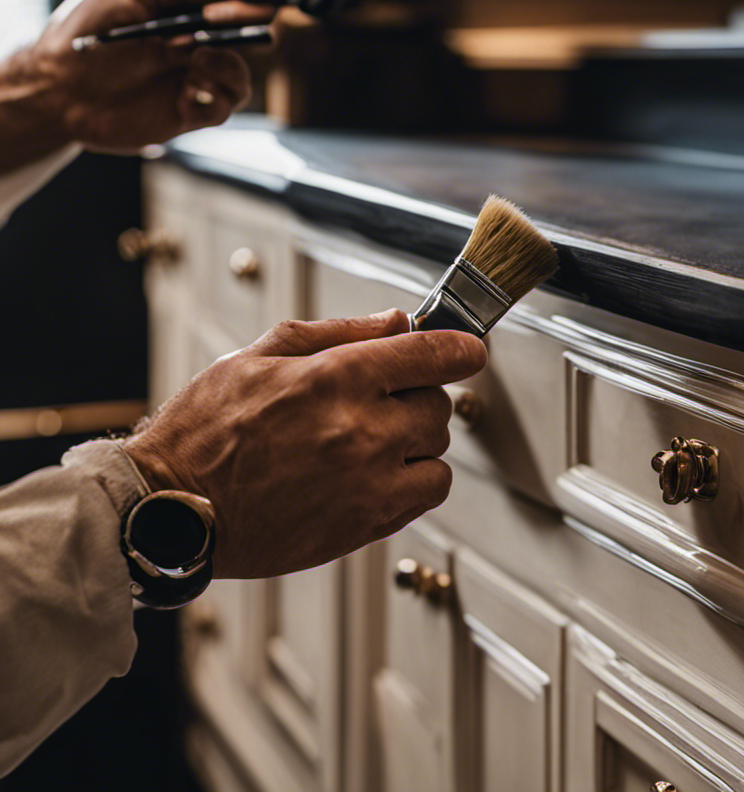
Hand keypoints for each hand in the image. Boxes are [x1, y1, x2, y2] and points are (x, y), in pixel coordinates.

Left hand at [22, 0, 285, 152]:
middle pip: (253, 28)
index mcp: (186, 1)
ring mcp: (197, 75)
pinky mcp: (194, 109)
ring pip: (243, 70)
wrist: (60, 88)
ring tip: (188, 60)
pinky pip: (228, 103)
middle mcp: (197, 36)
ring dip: (223, 63)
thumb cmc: (91, 28)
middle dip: (241, 22)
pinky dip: (214, 93)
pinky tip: (184, 90)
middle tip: (209, 24)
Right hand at [123, 310, 486, 578]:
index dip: (461, 347)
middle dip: (419, 395)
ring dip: (417, 440)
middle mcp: (360, 429)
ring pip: (438, 449)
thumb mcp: (261, 355)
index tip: (467, 349)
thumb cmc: (206, 432)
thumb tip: (397, 321)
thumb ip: (338, 333)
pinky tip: (378, 473)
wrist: (175, 510)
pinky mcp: (368, 523)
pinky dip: (417, 479)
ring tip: (371, 440)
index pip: (433, 353)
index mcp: (335, 377)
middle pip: (439, 403)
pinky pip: (430, 492)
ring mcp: (368, 480)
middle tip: (384, 399)